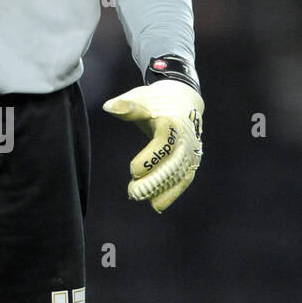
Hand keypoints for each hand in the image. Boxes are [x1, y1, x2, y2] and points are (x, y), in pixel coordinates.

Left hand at [103, 78, 202, 211]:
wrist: (183, 100)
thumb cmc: (156, 99)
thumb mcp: (141, 97)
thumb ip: (127, 106)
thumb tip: (109, 106)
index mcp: (172, 120)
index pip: (165, 140)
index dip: (150, 158)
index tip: (132, 171)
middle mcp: (185, 138)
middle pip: (172, 162)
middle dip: (154, 180)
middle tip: (133, 192)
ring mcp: (191, 150)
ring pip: (178, 174)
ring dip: (160, 188)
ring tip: (139, 197)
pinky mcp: (192, 159)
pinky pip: (184, 178)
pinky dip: (172, 192)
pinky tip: (156, 205)